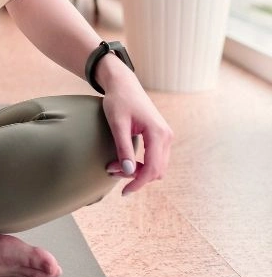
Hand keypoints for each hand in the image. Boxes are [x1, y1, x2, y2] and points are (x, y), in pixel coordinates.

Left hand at [99, 63, 173, 194]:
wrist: (123, 83)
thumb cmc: (118, 100)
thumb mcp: (117, 124)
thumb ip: (123, 148)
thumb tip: (129, 172)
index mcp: (158, 133)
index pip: (152, 168)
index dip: (138, 183)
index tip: (124, 192)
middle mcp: (166, 136)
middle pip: (157, 170)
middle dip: (135, 176)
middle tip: (111, 170)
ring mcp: (165, 136)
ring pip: (157, 166)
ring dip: (138, 171)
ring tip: (114, 165)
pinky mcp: (160, 135)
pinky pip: (155, 158)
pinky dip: (141, 163)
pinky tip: (124, 160)